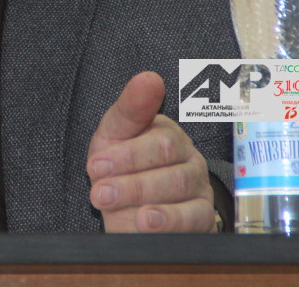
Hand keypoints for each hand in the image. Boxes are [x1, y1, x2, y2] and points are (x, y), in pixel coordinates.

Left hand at [86, 71, 215, 232]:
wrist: (132, 211)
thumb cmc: (122, 167)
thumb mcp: (115, 137)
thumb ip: (130, 109)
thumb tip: (149, 78)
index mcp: (166, 131)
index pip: (158, 136)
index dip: (126, 153)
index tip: (96, 165)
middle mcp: (187, 155)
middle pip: (167, 158)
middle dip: (128, 175)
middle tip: (99, 190)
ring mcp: (198, 185)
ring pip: (177, 185)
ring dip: (138, 195)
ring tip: (109, 202)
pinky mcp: (202, 215)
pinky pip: (193, 217)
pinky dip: (167, 220)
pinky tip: (144, 221)